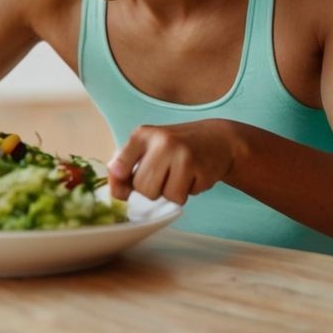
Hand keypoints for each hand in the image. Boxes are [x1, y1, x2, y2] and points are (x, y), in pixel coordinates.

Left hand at [107, 119, 237, 204]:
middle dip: (150, 190)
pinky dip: (186, 193)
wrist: (217, 139)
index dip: (119, 184)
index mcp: (142, 135)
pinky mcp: (200, 169)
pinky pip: (184, 197)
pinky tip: (192, 177)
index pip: (119, 166)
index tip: (124, 189)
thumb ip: (128, 165)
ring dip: (170, 194)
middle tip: (162, 177)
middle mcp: (161, 141)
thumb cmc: (176, 147)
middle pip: (142, 188)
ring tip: (178, 176)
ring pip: (164, 196)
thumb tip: (116, 191)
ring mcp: (182, 154)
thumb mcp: (149, 147)